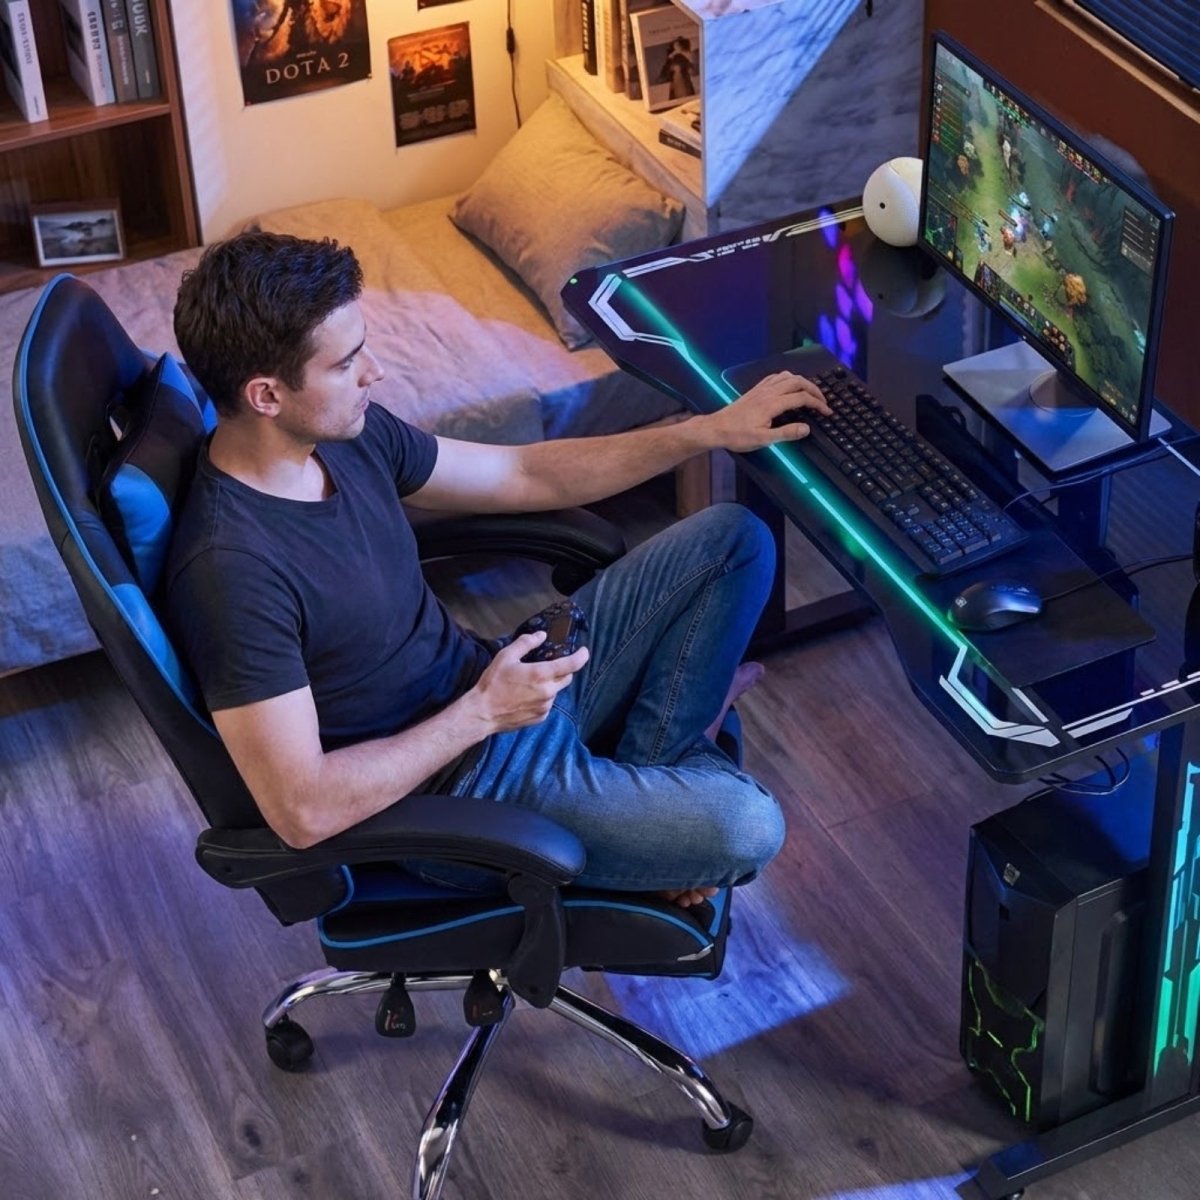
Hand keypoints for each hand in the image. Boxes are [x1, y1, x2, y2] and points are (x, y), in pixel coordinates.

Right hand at [469, 631, 588, 733]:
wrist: (483, 713)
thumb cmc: (493, 683)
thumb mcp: (506, 657)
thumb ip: (526, 643)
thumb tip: (542, 635)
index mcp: (541, 675)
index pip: (571, 664)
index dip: (581, 656)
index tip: (584, 651)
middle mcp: (548, 692)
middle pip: (566, 678)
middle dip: (562, 670)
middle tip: (547, 666)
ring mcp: (545, 707)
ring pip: (556, 691)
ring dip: (549, 685)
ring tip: (529, 683)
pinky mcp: (541, 717)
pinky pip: (547, 704)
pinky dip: (542, 697)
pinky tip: (526, 696)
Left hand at [705, 370, 830, 452]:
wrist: (716, 429)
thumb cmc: (736, 435)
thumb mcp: (764, 439)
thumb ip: (786, 433)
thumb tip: (806, 429)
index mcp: (772, 404)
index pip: (802, 398)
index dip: (818, 404)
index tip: (826, 411)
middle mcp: (768, 393)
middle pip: (798, 382)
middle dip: (814, 390)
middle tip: (823, 400)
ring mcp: (761, 389)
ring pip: (787, 376)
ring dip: (802, 382)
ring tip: (810, 392)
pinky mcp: (755, 390)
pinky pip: (775, 377)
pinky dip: (787, 378)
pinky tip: (788, 385)